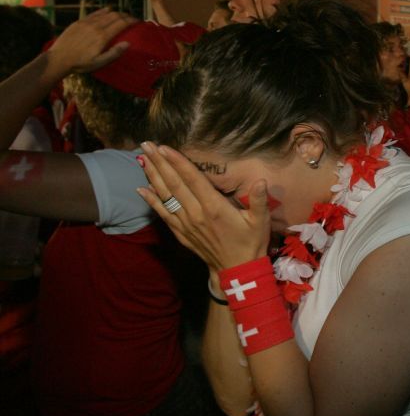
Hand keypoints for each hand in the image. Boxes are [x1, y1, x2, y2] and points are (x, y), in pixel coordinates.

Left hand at [48, 8, 135, 73]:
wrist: (60, 57)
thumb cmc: (81, 63)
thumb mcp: (99, 62)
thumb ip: (114, 53)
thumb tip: (128, 44)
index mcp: (102, 36)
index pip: (121, 24)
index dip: (131, 21)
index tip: (138, 21)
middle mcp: (96, 26)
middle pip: (115, 16)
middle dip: (125, 15)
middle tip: (132, 18)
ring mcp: (87, 22)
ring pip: (105, 12)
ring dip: (116, 12)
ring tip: (122, 15)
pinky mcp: (80, 21)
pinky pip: (95, 12)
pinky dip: (104, 11)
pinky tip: (107, 12)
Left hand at [136, 142, 271, 270]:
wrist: (238, 270)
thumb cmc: (251, 242)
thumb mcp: (261, 221)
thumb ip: (259, 200)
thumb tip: (262, 181)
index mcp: (214, 207)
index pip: (192, 179)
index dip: (178, 162)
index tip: (164, 147)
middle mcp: (196, 214)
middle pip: (174, 184)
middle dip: (159, 163)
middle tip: (146, 144)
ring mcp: (186, 224)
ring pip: (166, 197)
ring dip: (153, 177)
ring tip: (142, 159)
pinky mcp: (181, 233)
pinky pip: (163, 214)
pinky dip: (152, 201)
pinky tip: (142, 190)